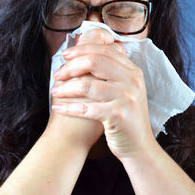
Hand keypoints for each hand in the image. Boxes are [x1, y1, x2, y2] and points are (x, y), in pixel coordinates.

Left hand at [51, 28, 155, 159]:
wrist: (139, 144)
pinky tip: (58, 108)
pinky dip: (69, 108)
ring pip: (87, 84)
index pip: (103, 50)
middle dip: (71, 66)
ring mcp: (126, 97)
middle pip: (94, 61)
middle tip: (58, 75)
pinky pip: (87, 108)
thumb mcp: (124, 88)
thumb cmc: (124, 114)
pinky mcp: (118, 116)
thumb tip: (83, 54)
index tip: (65, 55)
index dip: (81, 49)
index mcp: (132, 70)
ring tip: (55, 92)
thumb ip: (111, 70)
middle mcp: (131, 80)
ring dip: (66, 88)